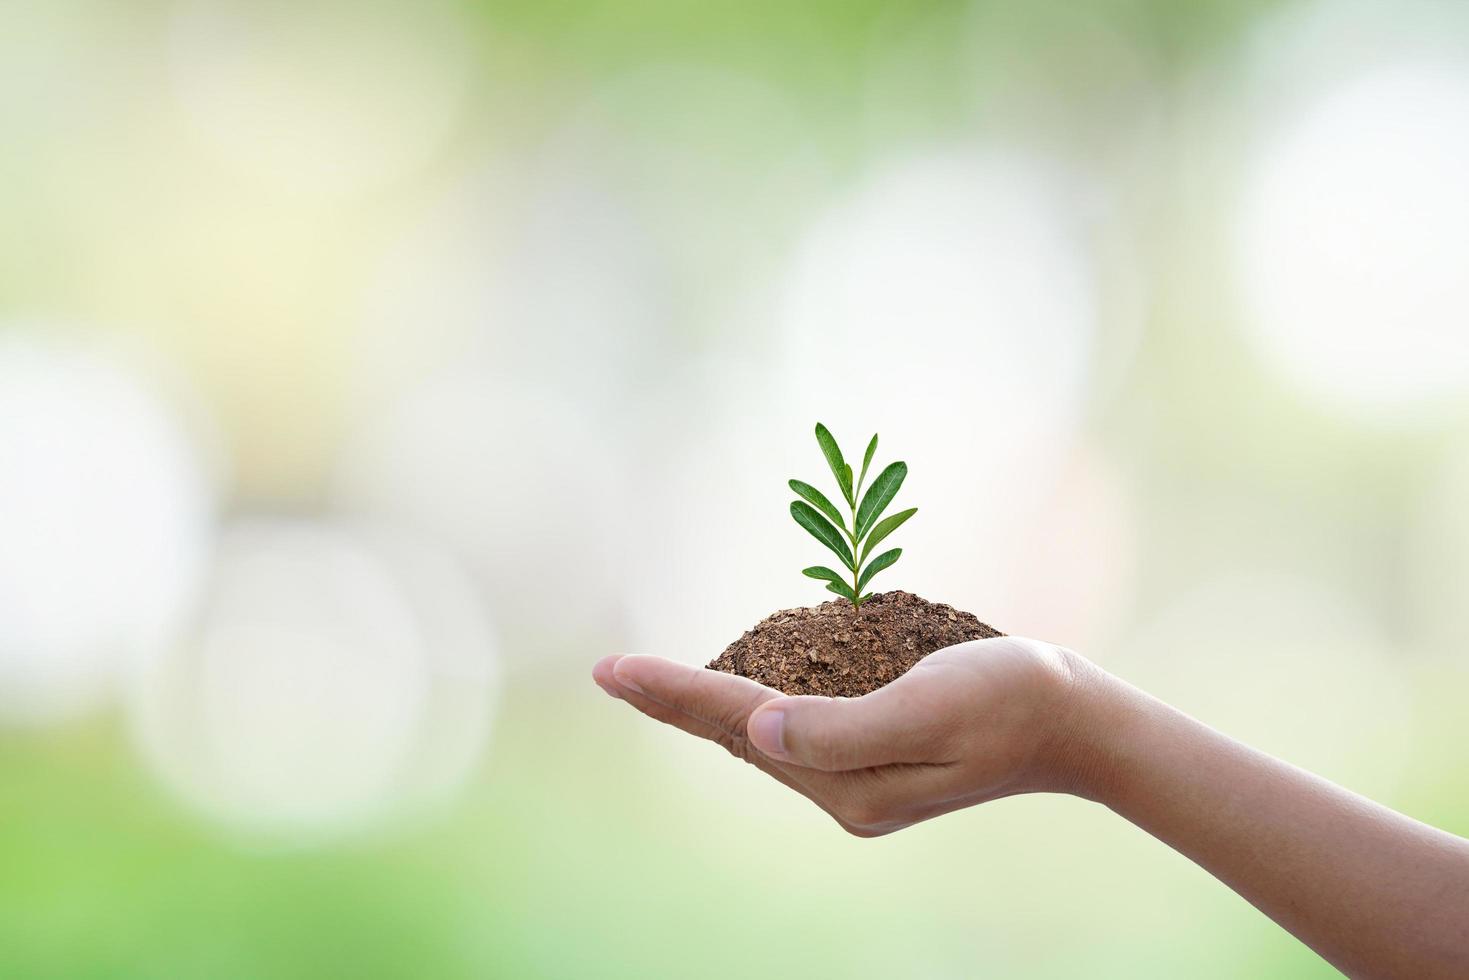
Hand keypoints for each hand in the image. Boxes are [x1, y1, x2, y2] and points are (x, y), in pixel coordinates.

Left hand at [592, 637, 1096, 836]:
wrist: (1073, 721)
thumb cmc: (1011, 698)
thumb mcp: (931, 704)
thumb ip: (843, 725)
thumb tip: (757, 729)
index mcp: (852, 782)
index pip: (741, 727)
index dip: (673, 693)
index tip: (613, 670)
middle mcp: (845, 791)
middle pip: (739, 738)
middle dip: (673, 702)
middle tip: (611, 673)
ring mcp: (859, 781)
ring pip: (762, 737)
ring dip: (706, 706)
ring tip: (651, 682)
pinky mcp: (874, 760)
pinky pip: (795, 731)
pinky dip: (753, 705)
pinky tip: (732, 692)